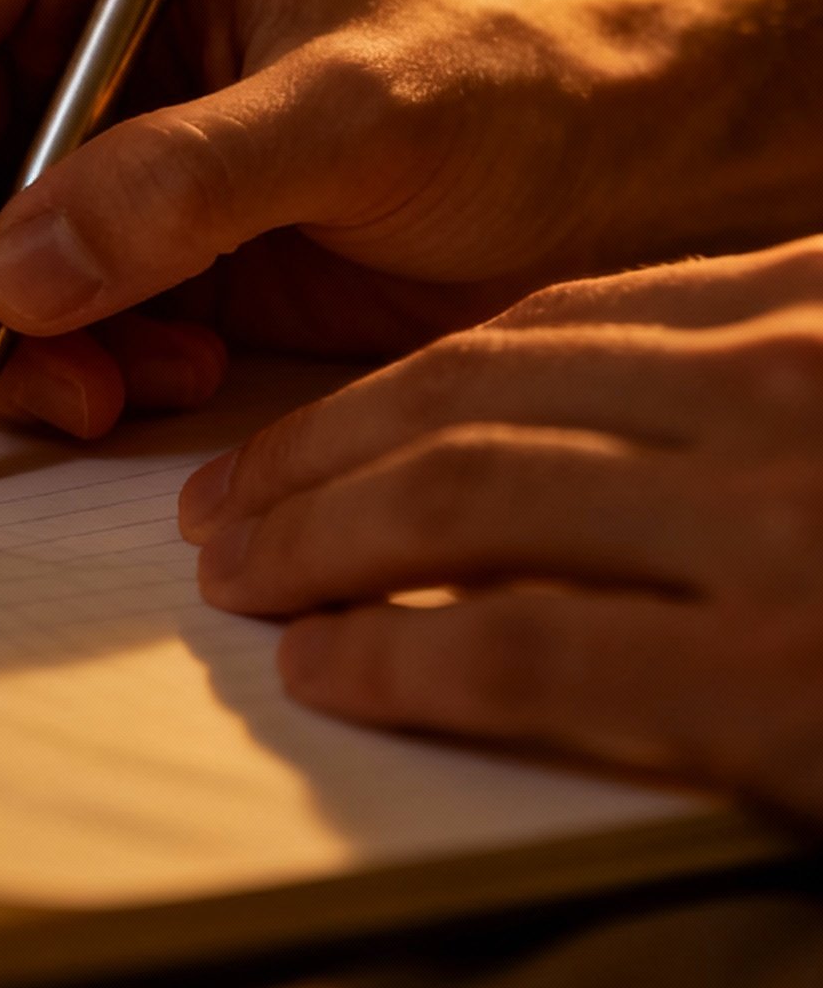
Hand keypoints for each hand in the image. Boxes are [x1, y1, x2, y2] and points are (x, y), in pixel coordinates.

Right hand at [0, 0, 822, 437]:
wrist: (589, 181)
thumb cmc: (501, 94)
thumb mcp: (365, 116)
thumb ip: (195, 177)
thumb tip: (10, 273)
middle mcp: (44, 29)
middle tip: (45, 370)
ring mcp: (56, 143)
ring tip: (124, 387)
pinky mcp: (90, 245)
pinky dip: (41, 374)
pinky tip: (162, 380)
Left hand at [181, 239, 822, 826]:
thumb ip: (747, 388)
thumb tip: (615, 425)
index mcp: (801, 307)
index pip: (551, 324)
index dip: (394, 381)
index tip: (306, 432)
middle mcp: (774, 386)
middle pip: (475, 400)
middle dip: (315, 457)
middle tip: (223, 510)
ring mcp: (775, 526)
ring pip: (462, 502)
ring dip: (315, 542)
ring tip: (237, 580)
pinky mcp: (770, 680)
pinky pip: (519, 649)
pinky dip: (393, 658)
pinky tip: (323, 673)